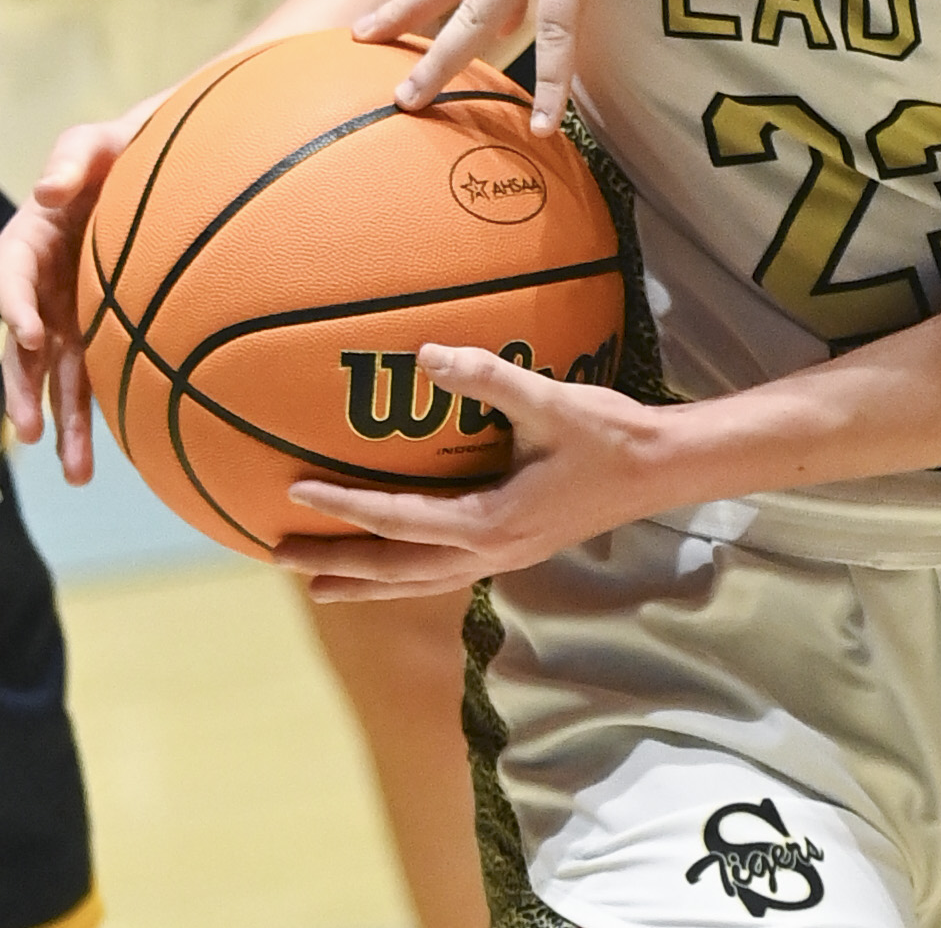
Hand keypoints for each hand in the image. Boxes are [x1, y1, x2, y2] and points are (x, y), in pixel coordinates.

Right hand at [0, 94, 162, 483]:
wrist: (157, 163)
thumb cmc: (120, 147)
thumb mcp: (95, 141)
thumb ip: (73, 159)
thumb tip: (49, 192)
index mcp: (30, 238)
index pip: (9, 274)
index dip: (14, 305)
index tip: (30, 336)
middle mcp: (40, 284)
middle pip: (23, 345)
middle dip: (24, 391)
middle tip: (28, 433)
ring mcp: (67, 311)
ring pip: (58, 375)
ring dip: (63, 423)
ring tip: (77, 473)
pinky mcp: (97, 327)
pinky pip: (92, 373)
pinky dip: (95, 412)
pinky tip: (107, 454)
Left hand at [278, 343, 657, 597]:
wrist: (662, 471)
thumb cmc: (609, 435)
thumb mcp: (550, 402)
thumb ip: (488, 379)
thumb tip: (425, 355)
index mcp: (489, 523)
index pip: (397, 521)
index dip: (343, 508)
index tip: (295, 492)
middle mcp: (489, 552)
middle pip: (395, 570)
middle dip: (336, 565)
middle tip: (278, 556)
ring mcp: (503, 558)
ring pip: (417, 582)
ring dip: (365, 582)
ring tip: (319, 585)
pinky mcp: (515, 550)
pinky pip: (442, 573)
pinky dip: (405, 575)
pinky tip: (396, 566)